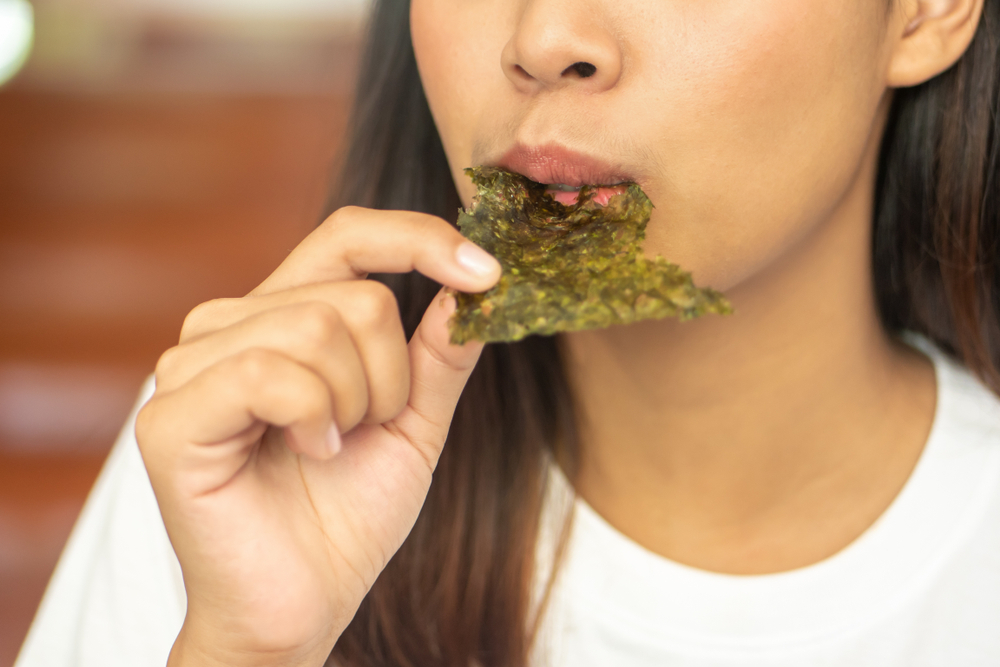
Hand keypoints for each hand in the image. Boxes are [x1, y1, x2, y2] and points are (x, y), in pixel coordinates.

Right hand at [135, 207, 500, 666]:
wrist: (305, 602)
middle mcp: (229, 326)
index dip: (420, 239)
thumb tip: (472, 282)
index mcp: (282, 316)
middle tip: (364, 431)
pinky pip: (272, 374)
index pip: (347, 234)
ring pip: (319, 328)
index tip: (487, 273)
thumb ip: (437, 353)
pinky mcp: (170, 416)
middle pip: (353, 295)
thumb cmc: (350, 513)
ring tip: (330, 449)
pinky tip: (306, 456)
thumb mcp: (413, 422)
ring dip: (356, 403)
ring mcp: (191, 366)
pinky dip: (314, 422)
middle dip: (391, 378)